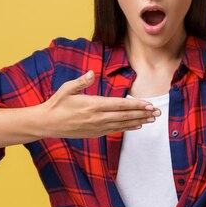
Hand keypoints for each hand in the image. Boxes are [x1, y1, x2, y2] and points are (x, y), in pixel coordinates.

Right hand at [37, 71, 159, 137]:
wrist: (47, 123)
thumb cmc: (57, 103)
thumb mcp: (66, 89)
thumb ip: (81, 82)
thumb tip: (90, 73)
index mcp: (93, 104)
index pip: (120, 105)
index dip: (136, 105)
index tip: (149, 104)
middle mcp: (97, 117)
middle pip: (125, 115)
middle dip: (143, 113)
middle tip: (158, 112)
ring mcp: (97, 127)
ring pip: (122, 124)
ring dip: (138, 121)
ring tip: (152, 120)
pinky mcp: (95, 133)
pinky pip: (115, 130)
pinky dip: (127, 128)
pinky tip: (137, 126)